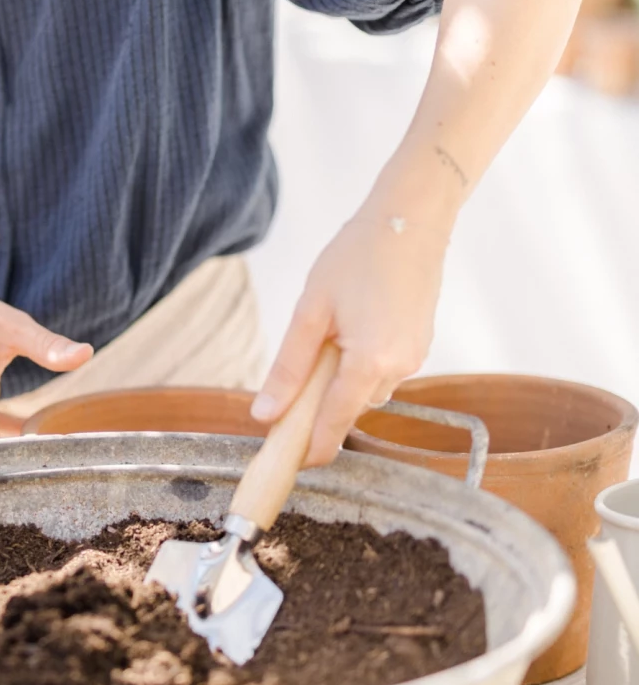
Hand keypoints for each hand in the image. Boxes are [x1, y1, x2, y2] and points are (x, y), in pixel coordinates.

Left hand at [250, 216, 449, 466]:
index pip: (334, 424)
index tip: (287, 464)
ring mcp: (415, 359)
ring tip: (331, 331)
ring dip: (341, 380)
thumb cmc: (357, 256)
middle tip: (296, 374)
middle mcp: (399, 369)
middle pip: (348, 410)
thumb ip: (289, 368)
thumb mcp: (311, 311)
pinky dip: (361, 364)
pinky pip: (382, 372)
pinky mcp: (420, 348)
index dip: (309, 449)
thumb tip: (265, 416)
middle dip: (320, 405)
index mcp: (370, 362)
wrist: (411, 219)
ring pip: (365, 391)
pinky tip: (354, 326)